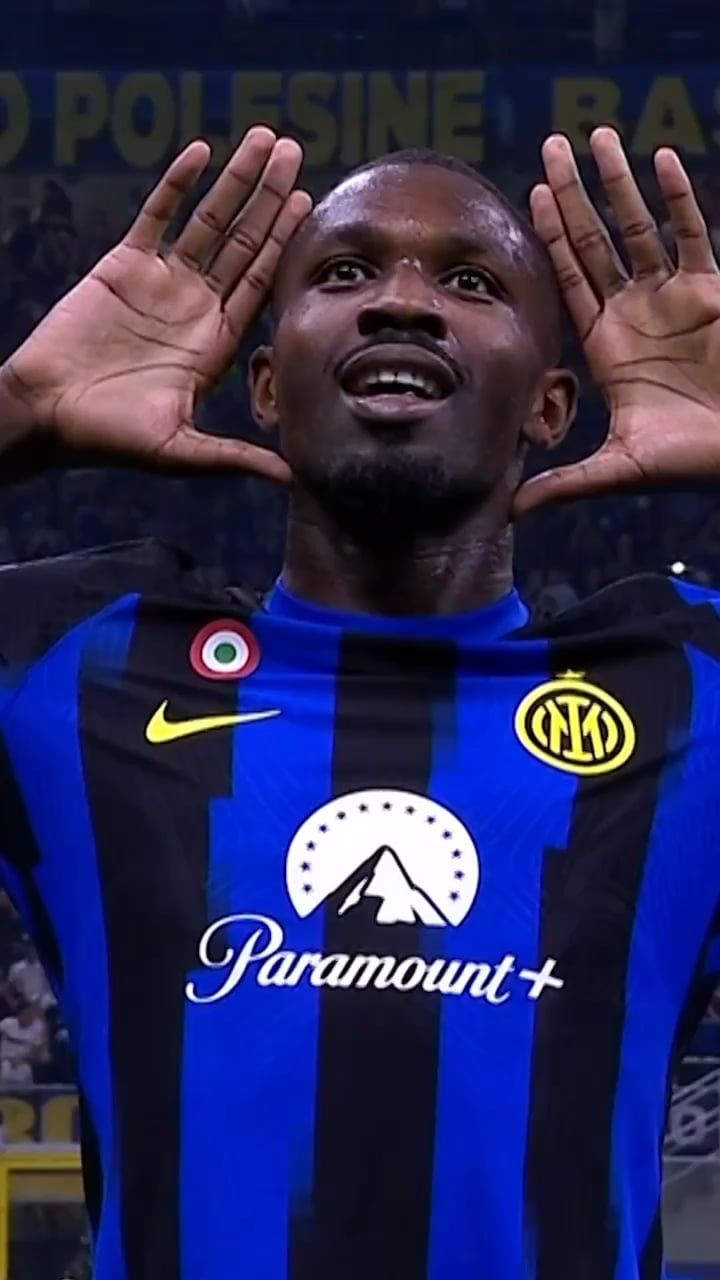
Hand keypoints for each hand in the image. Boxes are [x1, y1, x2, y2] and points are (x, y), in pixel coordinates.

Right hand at [2, 126, 311, 481]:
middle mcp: (195, 306)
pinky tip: (200, 152)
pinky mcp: (123, 266)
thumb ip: (237, 458)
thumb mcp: (182, 452)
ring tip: (265, 140)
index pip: (260, 282)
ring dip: (235, 180)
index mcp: (215, 343)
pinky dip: (178, 184)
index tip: (311, 205)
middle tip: (297, 154)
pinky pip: (156, 215)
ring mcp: (161, 282)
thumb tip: (294, 480)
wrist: (48, 414)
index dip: (285, 243)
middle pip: (243, 241)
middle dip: (270, 197)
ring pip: (208, 220)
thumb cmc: (110, 439)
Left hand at [514, 127, 719, 514]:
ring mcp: (674, 297)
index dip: (550, 239)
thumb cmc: (687, 462)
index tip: (530, 197)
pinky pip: (694, 235)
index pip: (571, 279)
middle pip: (595, 241)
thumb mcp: (617, 469)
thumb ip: (564, 482)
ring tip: (597, 135)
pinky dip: (678, 199)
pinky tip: (661, 161)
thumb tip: (510, 511)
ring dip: (619, 182)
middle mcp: (636, 312)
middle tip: (551, 146)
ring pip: (640, 226)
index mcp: (608, 344)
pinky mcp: (712, 292)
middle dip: (573, 195)